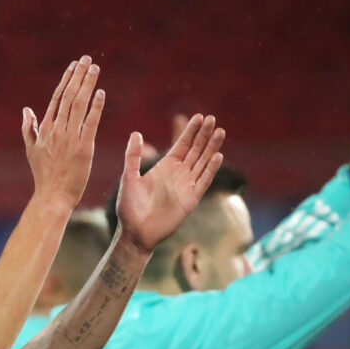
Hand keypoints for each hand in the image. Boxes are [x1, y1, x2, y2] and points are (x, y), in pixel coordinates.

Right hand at [22, 57, 105, 207]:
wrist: (52, 196)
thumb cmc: (44, 175)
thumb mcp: (31, 150)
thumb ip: (29, 128)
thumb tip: (26, 109)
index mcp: (45, 129)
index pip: (57, 98)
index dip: (66, 79)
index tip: (74, 65)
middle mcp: (57, 130)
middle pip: (69, 96)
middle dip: (78, 75)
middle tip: (87, 59)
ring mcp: (70, 138)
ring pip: (79, 104)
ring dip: (87, 84)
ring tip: (94, 68)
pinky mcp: (83, 148)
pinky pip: (90, 123)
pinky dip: (95, 107)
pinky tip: (100, 92)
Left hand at [115, 114, 225, 250]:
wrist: (135, 232)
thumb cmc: (129, 207)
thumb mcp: (129, 177)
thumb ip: (132, 156)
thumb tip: (135, 133)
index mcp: (165, 167)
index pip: (182, 145)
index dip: (190, 131)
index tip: (200, 117)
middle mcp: (178, 174)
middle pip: (195, 150)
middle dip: (204, 135)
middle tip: (213, 118)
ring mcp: (186, 186)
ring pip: (203, 162)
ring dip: (211, 148)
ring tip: (220, 131)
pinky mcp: (191, 199)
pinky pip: (203, 181)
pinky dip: (210, 169)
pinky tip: (217, 156)